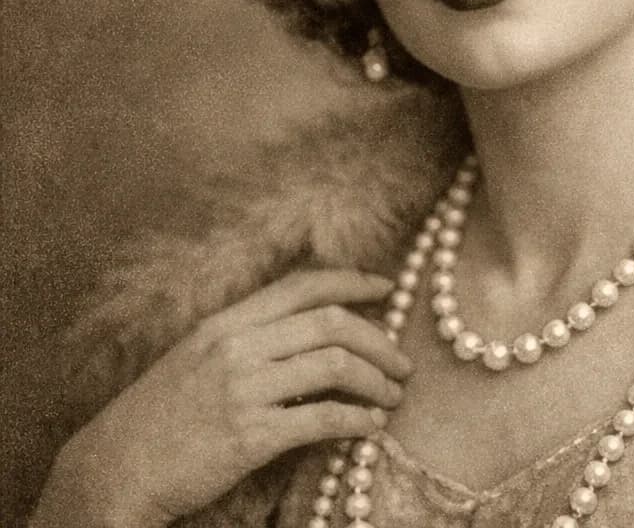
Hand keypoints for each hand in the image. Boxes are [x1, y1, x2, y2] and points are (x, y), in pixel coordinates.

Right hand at [33, 268, 410, 527]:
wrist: (111, 471)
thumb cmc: (157, 417)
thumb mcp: (197, 357)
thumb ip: (249, 337)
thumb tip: (311, 331)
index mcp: (227, 322)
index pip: (303, 285)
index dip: (352, 281)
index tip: (387, 288)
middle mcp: (238, 347)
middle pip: (331, 323)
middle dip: (379, 339)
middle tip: (402, 361)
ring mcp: (243, 390)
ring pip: (334, 366)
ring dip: (376, 380)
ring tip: (393, 395)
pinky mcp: (249, 437)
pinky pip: (321, 419)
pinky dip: (356, 421)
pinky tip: (371, 428)